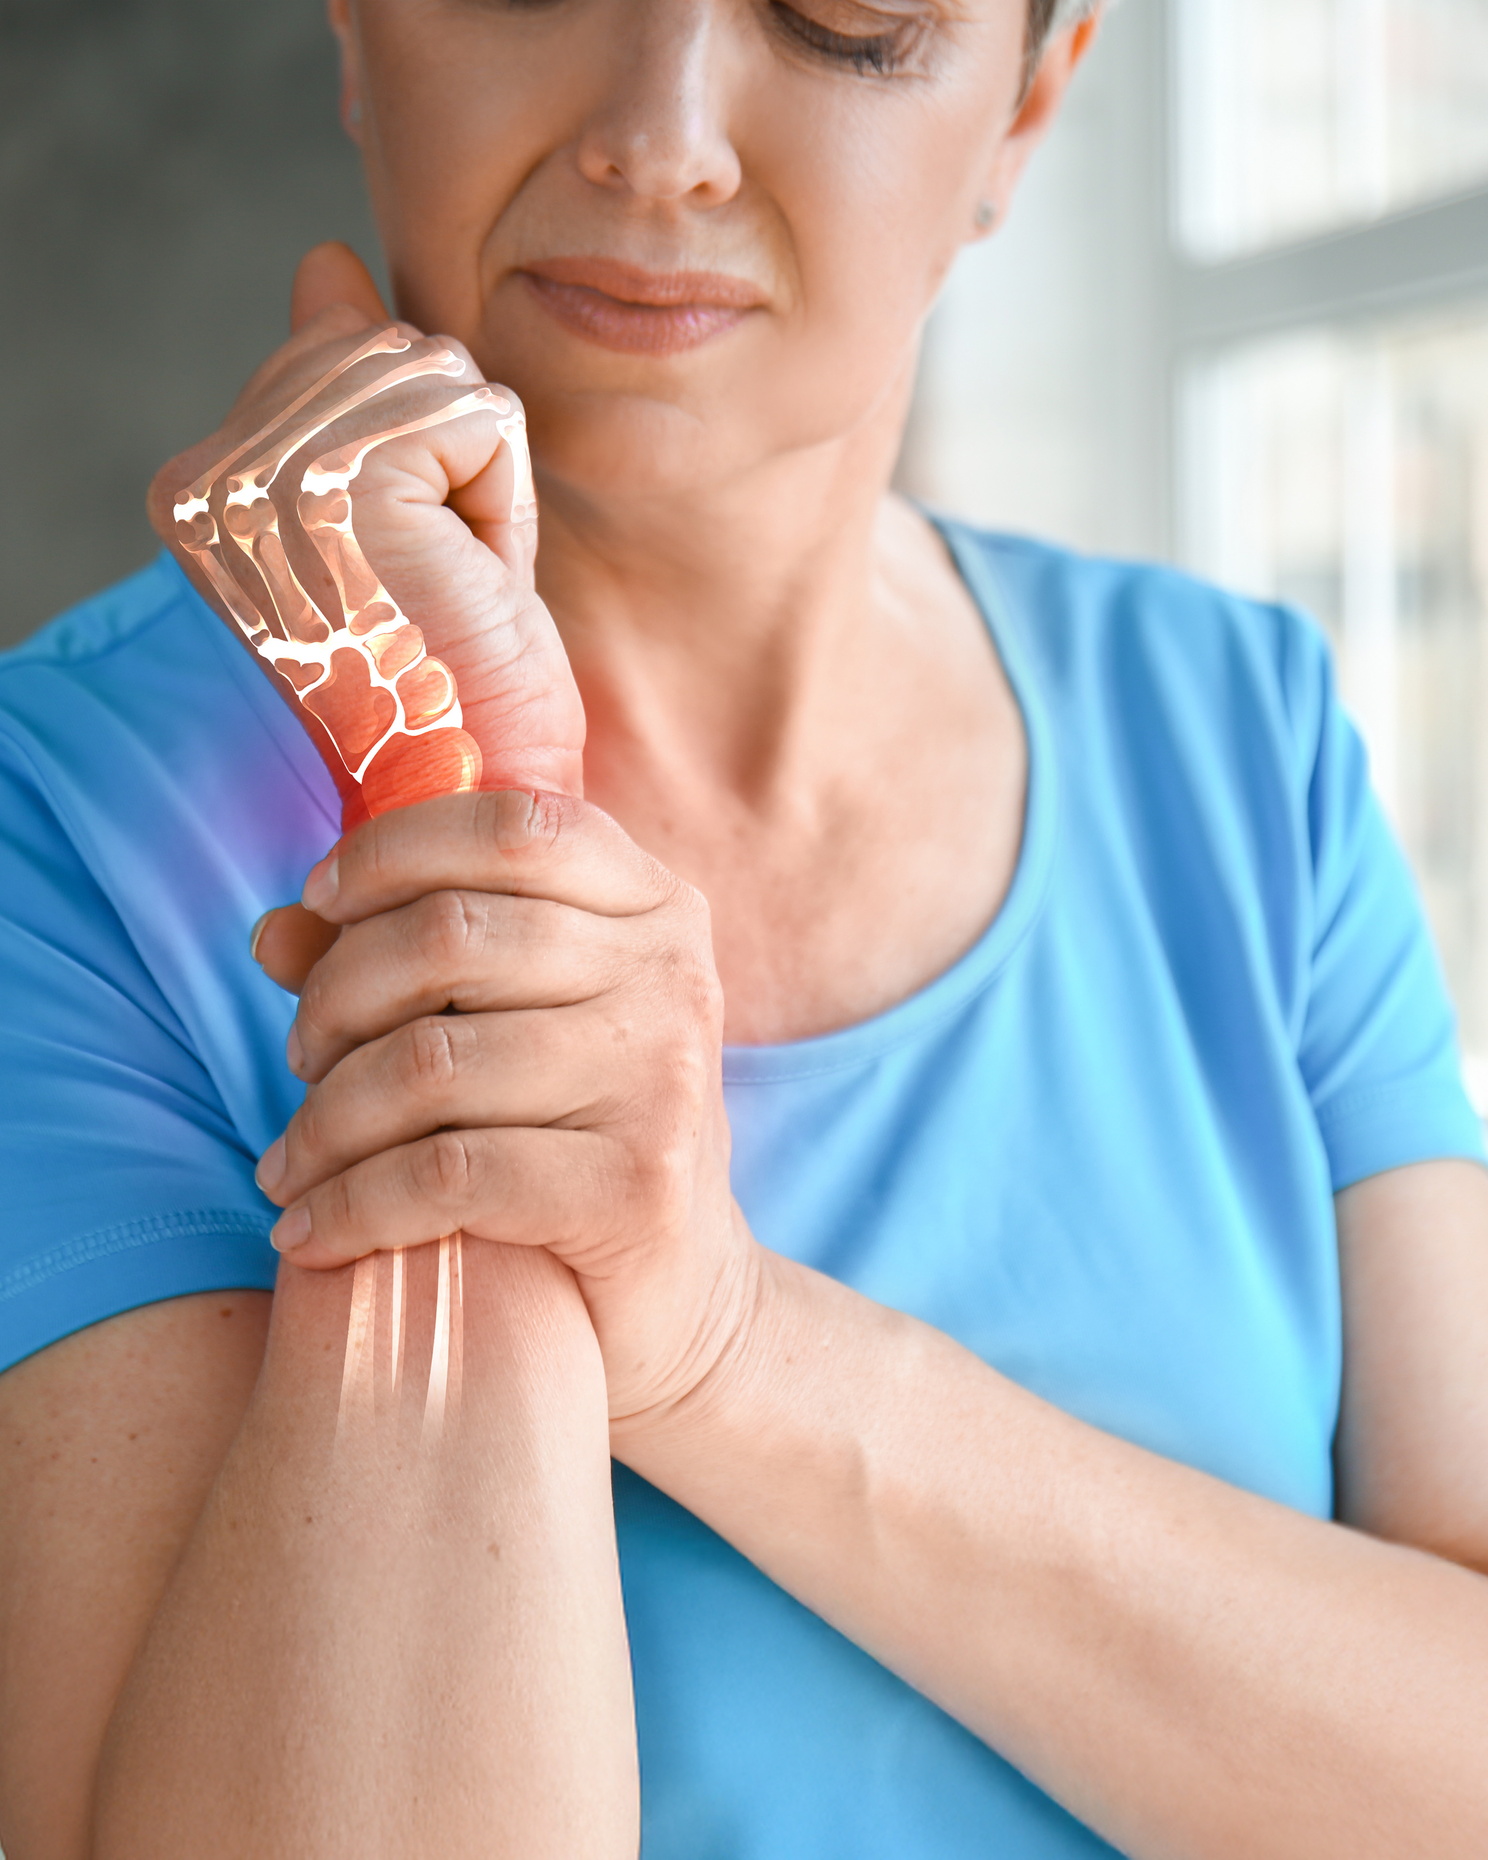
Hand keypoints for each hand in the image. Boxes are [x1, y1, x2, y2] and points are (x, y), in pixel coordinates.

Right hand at [148, 242, 584, 799]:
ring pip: (441, 373)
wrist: (478, 799)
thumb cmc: (452, 683)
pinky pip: (482, 415)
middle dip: (452, 461)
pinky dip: (506, 500)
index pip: (339, 358)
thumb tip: (322, 263)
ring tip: (448, 585)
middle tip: (435, 584)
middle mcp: (212, 478)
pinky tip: (467, 580)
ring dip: (481, 483)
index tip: (401, 574)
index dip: (416, 460)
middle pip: (392, 349)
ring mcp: (267, 476)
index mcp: (201, 489)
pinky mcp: (344, 483)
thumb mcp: (397, 519)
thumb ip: (345, 392)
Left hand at [251, 787, 761, 1427]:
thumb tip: (274, 932)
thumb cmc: (575, 1135)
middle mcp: (673, 976)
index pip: (513, 827)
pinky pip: (448, 1172)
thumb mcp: (509, 1023)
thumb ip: (403, 961)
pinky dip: (353, 1203)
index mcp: (655, 907)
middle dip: (337, 996)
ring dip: (324, 1119)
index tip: (319, 903)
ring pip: (431, 1062)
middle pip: (451, 934)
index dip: (393, 850)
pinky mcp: (637, 1185)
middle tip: (299, 1059)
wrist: (680, 1292)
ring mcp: (663, 1079)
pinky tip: (310, 1231)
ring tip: (287, 1164)